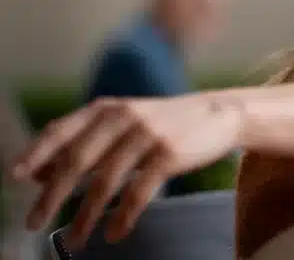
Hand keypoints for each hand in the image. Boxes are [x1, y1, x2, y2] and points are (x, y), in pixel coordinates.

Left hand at [10, 94, 241, 245]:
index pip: (60, 131)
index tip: (17, 178)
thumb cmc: (164, 122)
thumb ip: (85, 141)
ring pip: (105, 182)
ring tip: (76, 240)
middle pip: (76, 161)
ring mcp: (147, 135)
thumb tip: (37, 174)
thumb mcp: (124, 122)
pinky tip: (114, 233)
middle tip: (34, 222)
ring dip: (86, 216)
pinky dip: (122, 217)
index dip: (36, 154)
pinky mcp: (169, 154)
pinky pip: (138, 192)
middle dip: (52, 196)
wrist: (219, 113)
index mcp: (106, 108)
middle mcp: (122, 118)